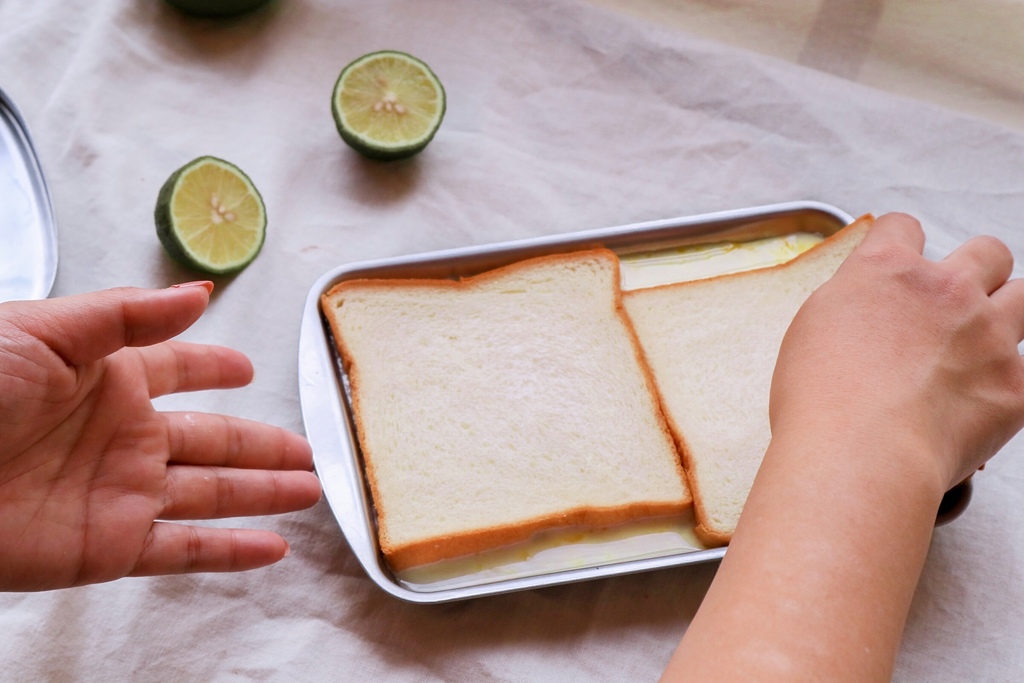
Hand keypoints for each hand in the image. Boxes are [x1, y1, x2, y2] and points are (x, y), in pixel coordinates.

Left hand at [0, 283, 321, 590]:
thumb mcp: (48, 331)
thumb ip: (128, 316)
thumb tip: (196, 293)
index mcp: (107, 378)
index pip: (179, 369)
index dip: (213, 366)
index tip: (245, 368)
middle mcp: (123, 436)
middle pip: (214, 440)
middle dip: (262, 444)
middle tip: (308, 448)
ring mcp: (121, 492)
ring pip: (213, 493)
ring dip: (262, 493)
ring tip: (309, 492)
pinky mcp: (110, 546)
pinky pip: (185, 551)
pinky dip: (231, 553)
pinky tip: (269, 549)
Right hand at [771, 212, 1023, 490]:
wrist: (859, 455)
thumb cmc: (820, 402)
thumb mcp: (811, 331)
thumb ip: (852, 304)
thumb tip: (868, 308)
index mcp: (887, 272)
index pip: (904, 228)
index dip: (901, 244)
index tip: (899, 261)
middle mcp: (946, 291)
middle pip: (987, 252)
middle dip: (975, 272)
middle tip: (954, 303)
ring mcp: (989, 336)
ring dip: (1004, 316)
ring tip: (978, 347)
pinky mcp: (1014, 387)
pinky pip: (1023, 374)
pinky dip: (1000, 389)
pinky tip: (971, 408)